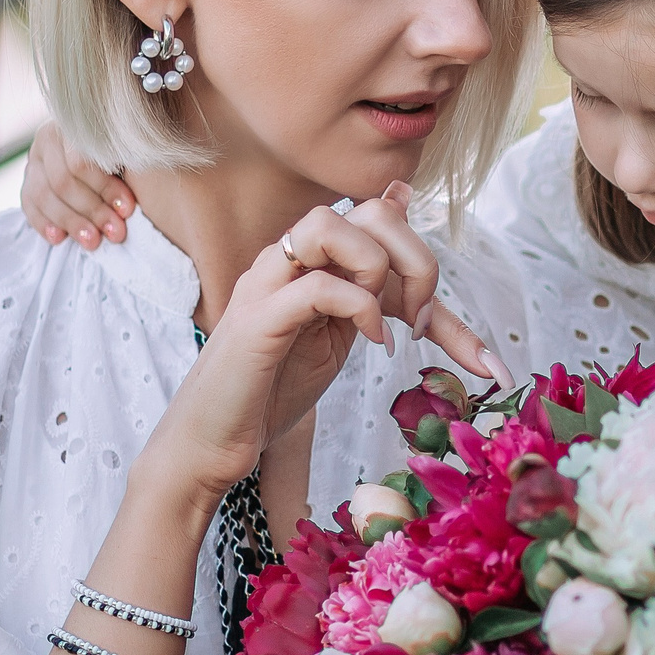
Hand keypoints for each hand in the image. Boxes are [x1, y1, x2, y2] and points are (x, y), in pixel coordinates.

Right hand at [21, 121, 134, 248]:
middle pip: (62, 182)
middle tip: (116, 233)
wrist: (102, 152)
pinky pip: (29, 204)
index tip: (128, 210)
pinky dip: (43, 223)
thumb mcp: (127, 150)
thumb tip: (131, 197)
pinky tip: (59, 238)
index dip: (106, 188)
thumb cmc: (124, 152)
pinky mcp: (28, 181)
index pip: (82, 162)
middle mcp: (48, 138)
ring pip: (43, 196)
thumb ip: (127, 163)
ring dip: (70, 222)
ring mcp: (34, 160)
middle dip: (92, 211)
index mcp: (74, 124)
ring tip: (92, 242)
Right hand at [144, 188, 507, 505]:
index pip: (383, 222)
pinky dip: (359, 308)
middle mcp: (287, 259)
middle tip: (423, 323)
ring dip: (378, 270)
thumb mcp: (340, 334)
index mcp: (309, 260)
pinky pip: (317, 285)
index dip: (427, 265)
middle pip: (369, 213)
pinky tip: (372, 343)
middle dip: (417, 261)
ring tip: (387, 324)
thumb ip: (371, 287)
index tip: (443, 330)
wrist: (211, 442)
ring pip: (330, 224)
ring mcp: (267, 284)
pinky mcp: (257, 321)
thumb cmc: (272, 390)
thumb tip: (400, 221)